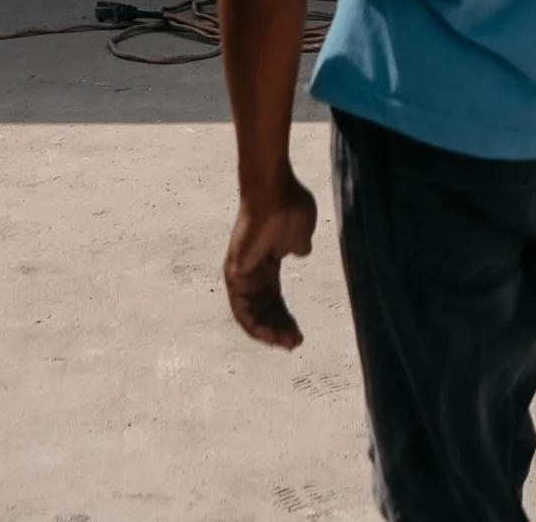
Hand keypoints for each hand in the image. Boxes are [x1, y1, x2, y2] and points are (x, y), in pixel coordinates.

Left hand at [222, 172, 317, 349]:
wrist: (275, 191)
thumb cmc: (289, 207)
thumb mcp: (301, 234)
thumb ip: (299, 247)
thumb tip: (300, 252)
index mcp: (266, 264)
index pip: (272, 301)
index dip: (285, 319)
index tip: (299, 336)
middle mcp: (250, 272)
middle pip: (262, 311)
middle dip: (279, 330)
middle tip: (295, 344)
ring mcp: (240, 274)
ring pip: (251, 315)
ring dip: (269, 333)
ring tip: (288, 343)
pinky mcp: (234, 274)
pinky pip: (241, 310)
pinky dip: (255, 325)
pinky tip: (272, 336)